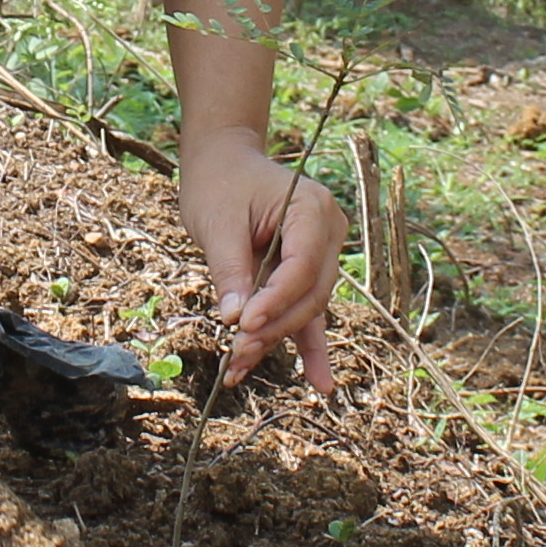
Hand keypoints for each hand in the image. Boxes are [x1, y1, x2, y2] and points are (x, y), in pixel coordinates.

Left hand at [178, 131, 343, 390]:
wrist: (225, 163)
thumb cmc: (219, 184)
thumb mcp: (217, 222)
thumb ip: (230, 270)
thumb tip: (237, 320)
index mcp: (312, 208)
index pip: (302, 266)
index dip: (276, 301)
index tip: (244, 326)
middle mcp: (328, 232)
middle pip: (310, 294)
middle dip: (275, 327)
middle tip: (237, 352)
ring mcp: (323, 254)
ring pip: (308, 309)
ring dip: (277, 341)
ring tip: (241, 369)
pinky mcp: (308, 272)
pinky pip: (307, 311)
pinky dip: (304, 345)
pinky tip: (320, 383)